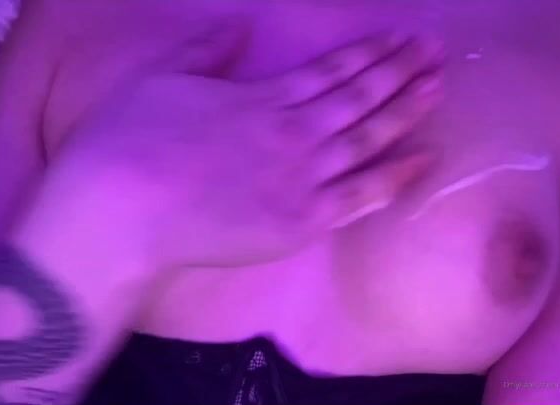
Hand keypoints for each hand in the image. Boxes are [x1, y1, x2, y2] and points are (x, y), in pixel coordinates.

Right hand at [36, 20, 444, 278]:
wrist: (121, 211)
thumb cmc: (129, 140)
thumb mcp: (162, 77)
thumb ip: (207, 52)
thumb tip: (239, 27)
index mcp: (262, 96)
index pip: (331, 70)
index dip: (370, 52)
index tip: (400, 38)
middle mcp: (293, 131)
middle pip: (360, 96)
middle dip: (400, 71)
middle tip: (435, 51)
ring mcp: (302, 178)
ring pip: (369, 139)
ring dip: (407, 111)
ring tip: (439, 87)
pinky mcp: (301, 222)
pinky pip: (361, 197)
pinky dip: (396, 177)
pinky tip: (424, 159)